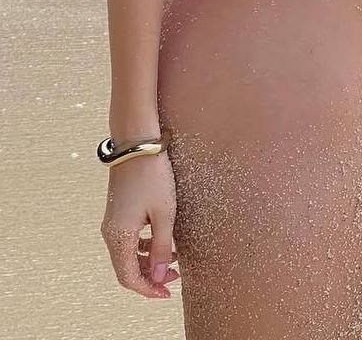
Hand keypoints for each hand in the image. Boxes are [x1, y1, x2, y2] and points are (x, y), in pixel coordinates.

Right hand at [100, 152, 178, 297]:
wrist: (137, 144)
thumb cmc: (153, 176)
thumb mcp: (164, 213)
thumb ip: (162, 247)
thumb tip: (160, 275)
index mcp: (119, 236)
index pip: (129, 277)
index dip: (148, 289)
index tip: (168, 292)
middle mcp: (110, 232)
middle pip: (126, 269)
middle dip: (150, 277)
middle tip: (175, 277)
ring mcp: (112, 221)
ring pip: (126, 255)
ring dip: (147, 261)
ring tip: (173, 258)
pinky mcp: (118, 212)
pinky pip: (127, 240)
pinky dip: (143, 247)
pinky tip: (160, 240)